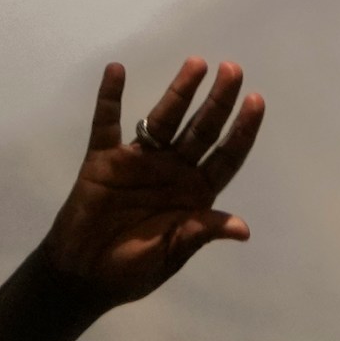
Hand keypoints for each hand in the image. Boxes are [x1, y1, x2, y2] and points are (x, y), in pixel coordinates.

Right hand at [40, 58, 264, 309]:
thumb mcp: (170, 255)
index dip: (242, 130)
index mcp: (195, 192)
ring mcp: (139, 161)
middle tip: (233, 69)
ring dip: (179, 91)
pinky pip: (106, 123)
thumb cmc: (132, 270)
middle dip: (218, 101)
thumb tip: (241, 229)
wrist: (82, 277)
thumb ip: (199, 234)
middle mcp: (173, 170)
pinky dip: (110, 98)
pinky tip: (116, 70)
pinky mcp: (103, 159)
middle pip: (201, 128)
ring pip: (163, 118)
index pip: (225, 155)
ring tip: (196, 64)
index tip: (257, 101)